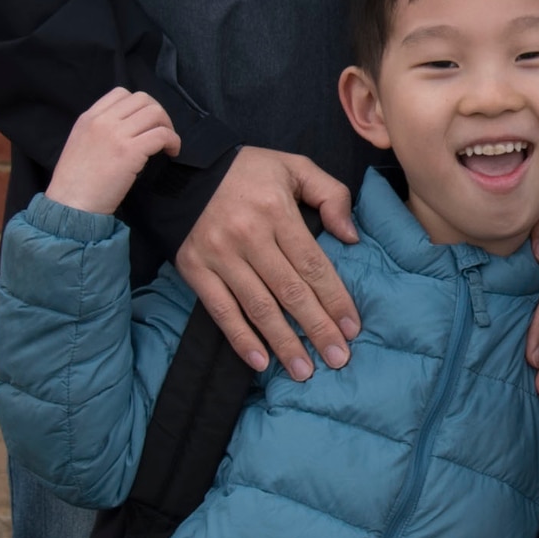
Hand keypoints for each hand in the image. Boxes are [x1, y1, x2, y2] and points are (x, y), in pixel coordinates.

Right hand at [48, 88, 180, 215]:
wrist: (70, 206)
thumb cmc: (76, 183)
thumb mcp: (80, 143)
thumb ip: (100, 129)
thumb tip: (129, 126)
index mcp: (88, 118)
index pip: (121, 93)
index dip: (139, 105)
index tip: (144, 122)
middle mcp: (102, 121)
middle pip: (143, 99)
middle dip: (158, 113)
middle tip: (161, 132)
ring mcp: (116, 134)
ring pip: (155, 113)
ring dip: (168, 126)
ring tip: (167, 144)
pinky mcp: (130, 152)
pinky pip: (162, 135)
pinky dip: (173, 141)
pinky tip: (171, 152)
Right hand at [175, 145, 361, 379]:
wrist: (185, 170)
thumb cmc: (248, 171)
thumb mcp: (294, 167)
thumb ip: (330, 194)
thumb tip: (350, 237)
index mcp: (277, 211)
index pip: (313, 265)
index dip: (334, 299)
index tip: (352, 327)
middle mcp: (249, 236)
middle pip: (290, 292)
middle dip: (317, 329)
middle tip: (339, 359)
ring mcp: (220, 255)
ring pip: (259, 307)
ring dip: (284, 343)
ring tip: (305, 371)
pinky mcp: (195, 270)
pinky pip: (222, 311)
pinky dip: (241, 339)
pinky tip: (261, 361)